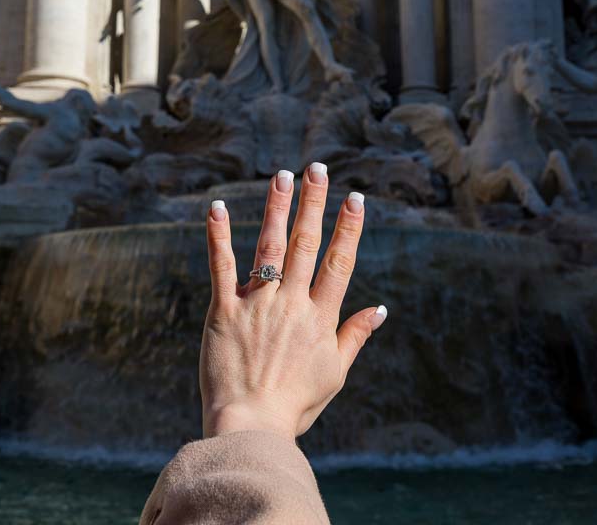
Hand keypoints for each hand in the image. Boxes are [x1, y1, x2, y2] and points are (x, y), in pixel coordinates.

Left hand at [200, 164, 386, 441]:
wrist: (251, 428)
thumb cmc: (294, 405)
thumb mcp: (333, 374)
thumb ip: (354, 336)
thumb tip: (380, 308)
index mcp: (320, 318)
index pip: (339, 263)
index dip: (348, 228)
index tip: (354, 198)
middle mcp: (292, 304)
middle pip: (307, 244)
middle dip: (314, 203)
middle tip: (318, 168)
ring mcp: (258, 305)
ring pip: (270, 246)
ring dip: (277, 207)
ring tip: (282, 175)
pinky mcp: (224, 310)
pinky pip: (221, 266)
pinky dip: (218, 235)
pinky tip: (216, 206)